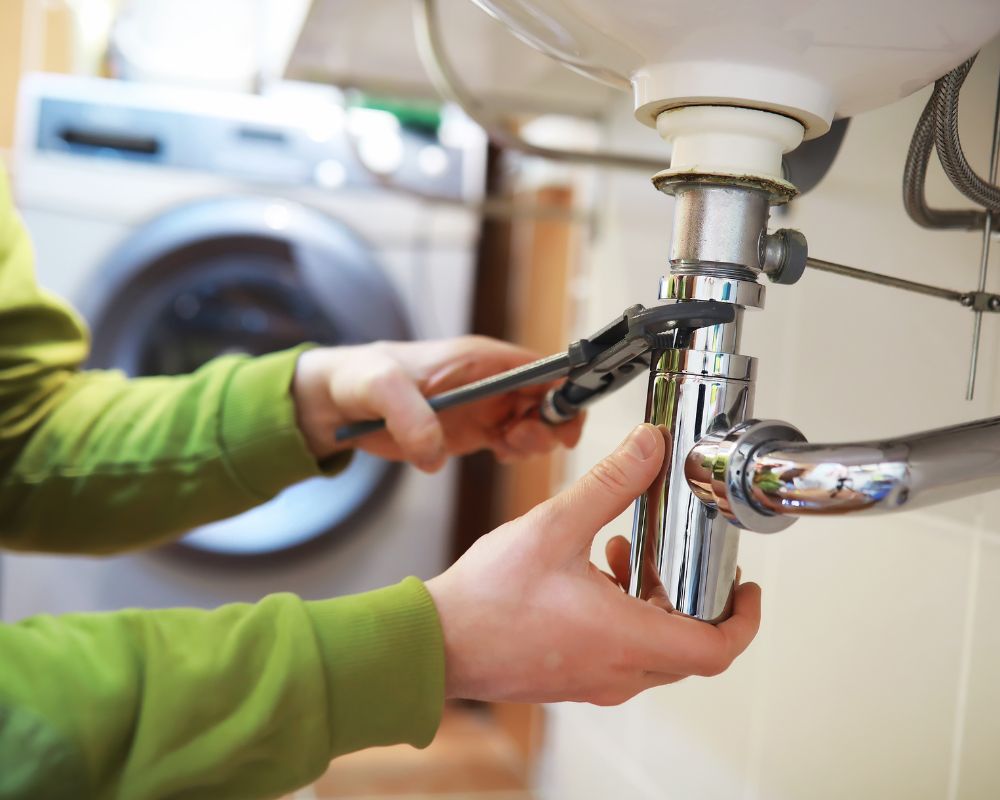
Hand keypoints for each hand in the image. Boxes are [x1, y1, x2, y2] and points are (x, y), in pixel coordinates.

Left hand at [292, 337, 583, 470]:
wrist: (338, 402)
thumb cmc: (361, 378)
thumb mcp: (380, 388)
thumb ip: (409, 415)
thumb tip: (435, 454)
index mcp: (480, 358)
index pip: (542, 367)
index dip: (564, 389)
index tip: (564, 419)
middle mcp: (490, 381)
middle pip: (548, 398)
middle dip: (550, 422)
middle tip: (519, 440)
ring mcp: (484, 407)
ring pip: (535, 423)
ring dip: (533, 441)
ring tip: (505, 448)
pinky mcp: (473, 431)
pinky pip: (512, 443)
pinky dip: (515, 452)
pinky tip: (498, 454)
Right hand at [425, 423, 760, 704]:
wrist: (434, 643)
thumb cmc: (487, 600)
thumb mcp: (555, 526)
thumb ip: (610, 484)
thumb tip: (649, 447)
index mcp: (624, 639)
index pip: (716, 649)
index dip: (744, 620)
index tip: (746, 590)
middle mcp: (617, 671)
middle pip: (688, 647)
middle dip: (693, 598)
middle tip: (683, 559)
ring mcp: (593, 680)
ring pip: (653, 650)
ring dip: (654, 602)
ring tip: (626, 553)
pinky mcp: (571, 678)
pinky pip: (620, 654)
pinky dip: (624, 615)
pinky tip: (592, 572)